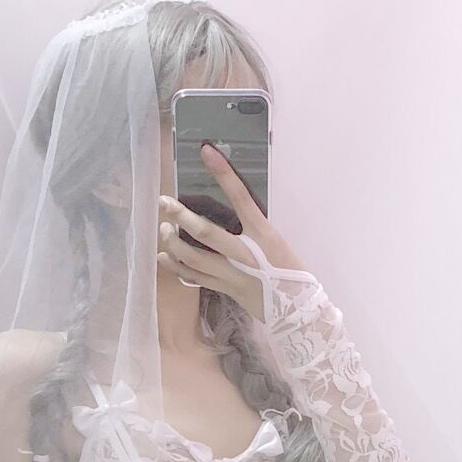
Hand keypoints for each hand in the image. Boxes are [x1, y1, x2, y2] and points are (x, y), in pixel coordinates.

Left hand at [157, 143, 307, 321]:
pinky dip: (177, 268)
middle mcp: (245, 253)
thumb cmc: (291, 271)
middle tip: (163, 203)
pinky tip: (163, 257)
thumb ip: (253, 228)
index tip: (206, 152)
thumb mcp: (276, 242)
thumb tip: (229, 213)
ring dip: (174, 244)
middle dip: (182, 217)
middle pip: (207, 233)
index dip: (223, 173)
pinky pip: (196, 278)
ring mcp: (233, 274)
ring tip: (163, 230)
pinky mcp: (226, 289)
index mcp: (263, 234)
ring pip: (196, 259)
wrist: (298, 309)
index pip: (240, 197)